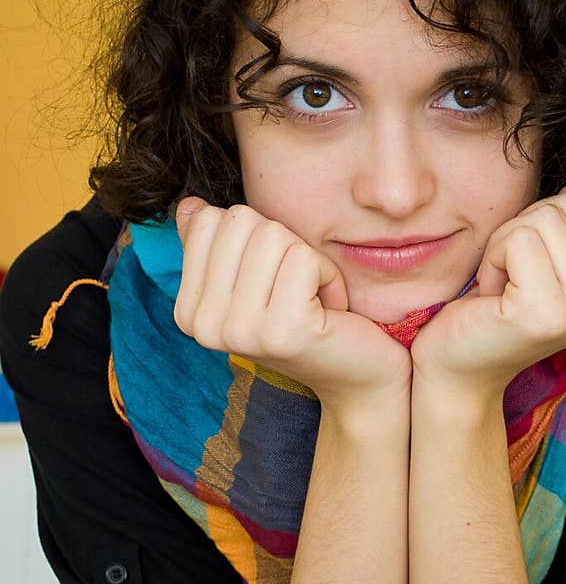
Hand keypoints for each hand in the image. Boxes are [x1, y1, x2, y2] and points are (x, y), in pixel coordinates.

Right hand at [173, 198, 412, 410]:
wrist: (357, 378)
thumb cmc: (309, 320)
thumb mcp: (255, 280)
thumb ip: (219, 244)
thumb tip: (190, 205)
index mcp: (189, 311)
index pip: (210, 220)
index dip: (255, 238)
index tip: (273, 281)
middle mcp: (205, 325)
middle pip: (240, 221)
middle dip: (282, 245)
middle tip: (298, 290)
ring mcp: (240, 330)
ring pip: (272, 234)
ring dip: (307, 259)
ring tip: (313, 300)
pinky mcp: (283, 330)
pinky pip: (303, 257)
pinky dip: (328, 273)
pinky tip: (330, 309)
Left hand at [409, 184, 565, 398]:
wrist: (463, 363)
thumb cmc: (508, 300)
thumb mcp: (563, 258)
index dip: (561, 219)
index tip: (543, 263)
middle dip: (533, 225)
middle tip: (519, 272)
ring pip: (545, 218)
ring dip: (509, 243)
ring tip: (505, 285)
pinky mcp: (545, 313)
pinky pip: (519, 238)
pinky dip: (493, 255)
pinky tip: (492, 293)